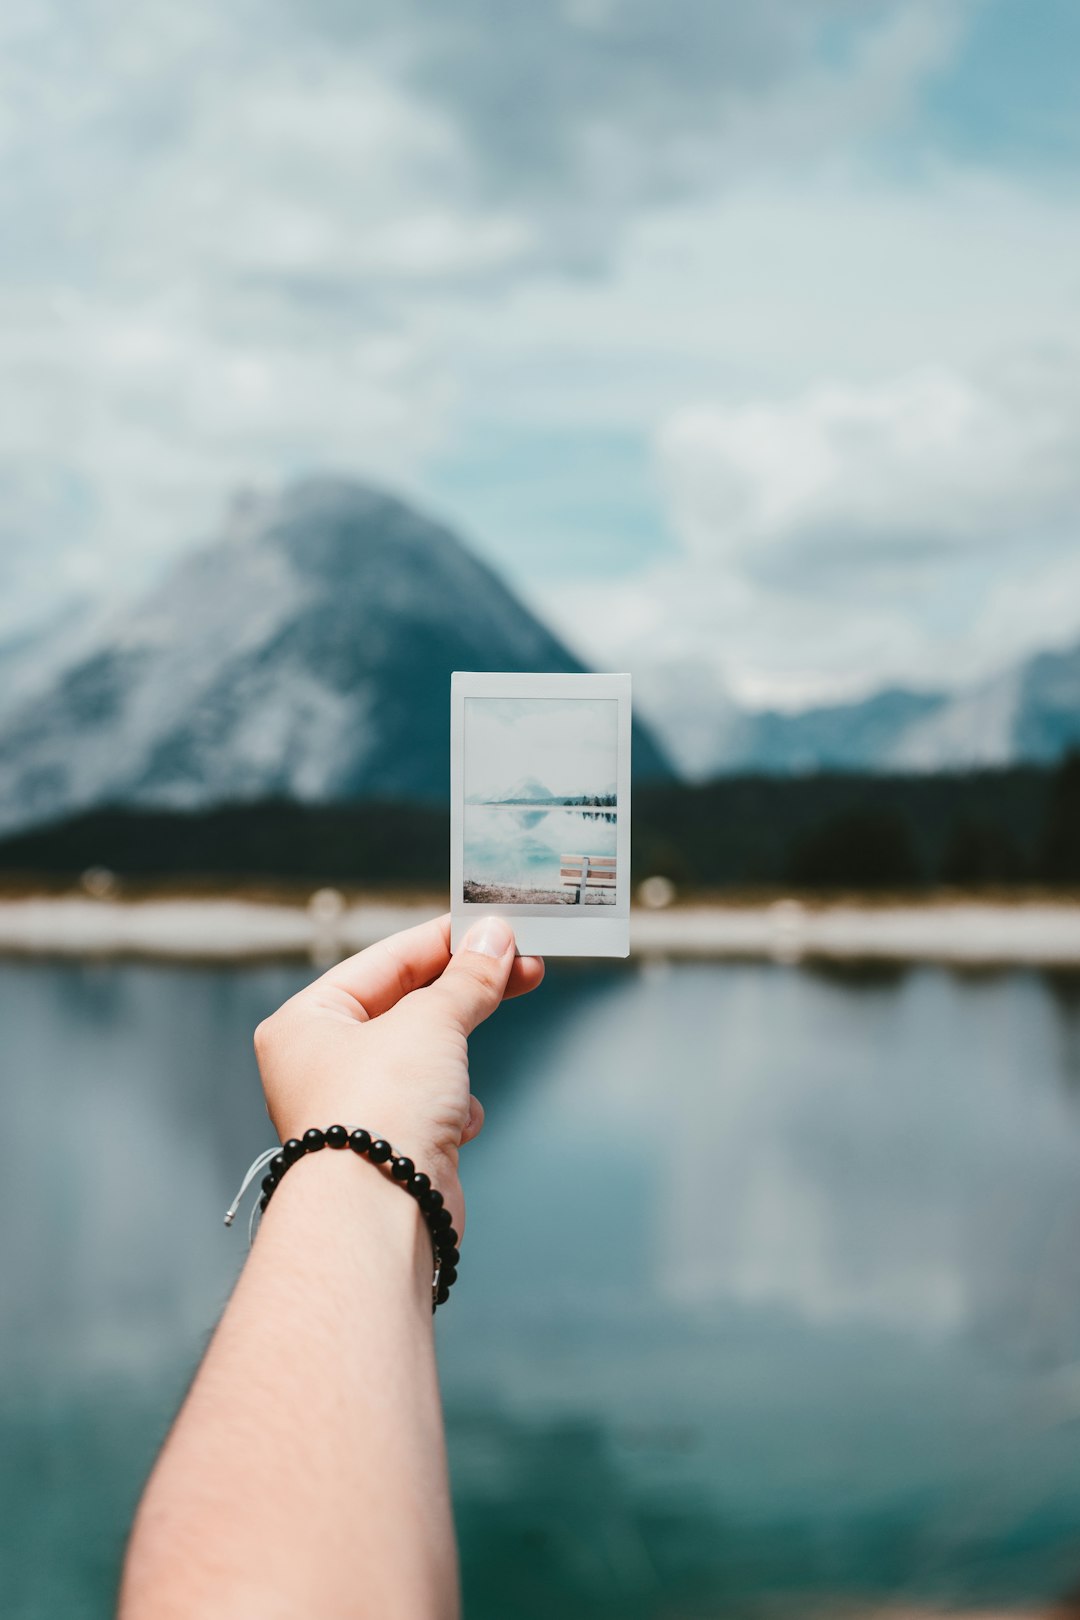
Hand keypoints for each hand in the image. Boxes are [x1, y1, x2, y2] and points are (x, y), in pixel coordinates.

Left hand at [253, 914, 543, 1238]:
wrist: (380, 1215)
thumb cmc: (380, 1108)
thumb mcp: (431, 1021)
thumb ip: (467, 977)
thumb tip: (496, 937)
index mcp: (306, 1022)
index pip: (385, 961)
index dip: (445, 940)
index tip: (497, 928)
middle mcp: (322, 1064)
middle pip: (406, 1005)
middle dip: (466, 990)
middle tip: (526, 964)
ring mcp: (356, 1108)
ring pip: (424, 1057)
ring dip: (456, 1055)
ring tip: (473, 1059)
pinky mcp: (390, 1148)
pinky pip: (432, 1107)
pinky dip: (453, 1109)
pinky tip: (457, 1122)